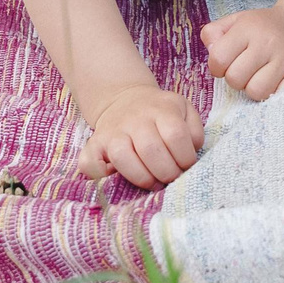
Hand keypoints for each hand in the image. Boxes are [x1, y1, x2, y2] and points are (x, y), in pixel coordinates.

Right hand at [78, 84, 202, 188]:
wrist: (125, 99)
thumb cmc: (160, 113)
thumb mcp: (183, 110)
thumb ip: (194, 129)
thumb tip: (191, 151)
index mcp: (162, 109)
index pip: (176, 136)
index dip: (185, 158)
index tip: (186, 166)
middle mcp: (135, 119)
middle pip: (151, 150)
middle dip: (167, 173)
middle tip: (171, 178)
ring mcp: (113, 131)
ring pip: (123, 157)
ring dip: (142, 177)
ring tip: (153, 182)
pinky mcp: (94, 144)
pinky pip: (89, 162)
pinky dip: (100, 175)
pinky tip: (115, 176)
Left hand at [202, 8, 283, 99]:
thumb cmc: (259, 26)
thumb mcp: (233, 21)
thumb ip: (212, 34)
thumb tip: (212, 53)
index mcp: (247, 28)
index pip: (219, 58)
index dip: (216, 67)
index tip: (224, 64)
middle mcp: (266, 42)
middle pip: (236, 79)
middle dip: (234, 79)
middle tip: (242, 70)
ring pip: (257, 91)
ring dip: (252, 88)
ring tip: (256, 76)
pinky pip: (277, 94)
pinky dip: (272, 91)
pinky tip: (271, 79)